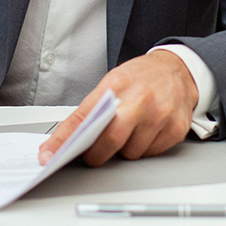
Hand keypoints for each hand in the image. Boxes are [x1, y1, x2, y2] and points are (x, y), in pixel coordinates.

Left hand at [38, 50, 197, 165]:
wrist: (176, 71)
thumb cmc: (140, 78)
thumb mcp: (112, 83)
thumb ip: (91, 109)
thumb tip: (64, 139)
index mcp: (117, 84)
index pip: (83, 117)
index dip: (63, 139)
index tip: (48, 155)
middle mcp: (140, 98)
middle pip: (110, 140)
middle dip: (97, 153)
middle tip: (94, 153)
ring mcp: (160, 114)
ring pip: (131, 152)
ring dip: (124, 150)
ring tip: (128, 132)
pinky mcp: (176, 129)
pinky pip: (151, 153)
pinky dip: (144, 149)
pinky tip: (146, 132)